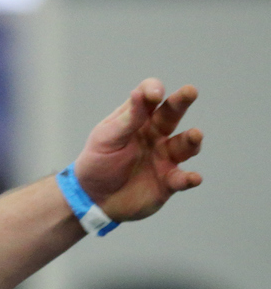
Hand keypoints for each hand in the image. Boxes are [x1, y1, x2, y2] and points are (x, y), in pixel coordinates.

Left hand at [74, 78, 202, 220]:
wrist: (93, 197)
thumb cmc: (98, 162)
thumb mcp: (107, 138)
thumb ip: (127, 119)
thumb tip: (139, 93)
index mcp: (137, 120)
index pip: (149, 97)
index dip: (153, 90)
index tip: (154, 94)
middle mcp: (156, 134)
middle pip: (172, 114)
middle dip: (182, 102)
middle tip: (190, 91)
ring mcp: (165, 157)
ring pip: (185, 145)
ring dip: (192, 140)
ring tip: (195, 135)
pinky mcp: (168, 181)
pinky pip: (183, 179)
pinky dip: (189, 178)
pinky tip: (193, 178)